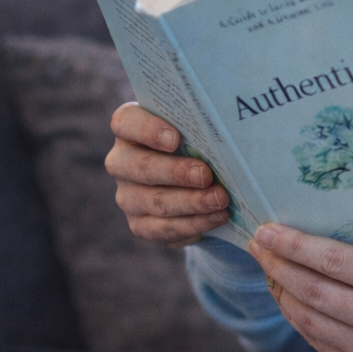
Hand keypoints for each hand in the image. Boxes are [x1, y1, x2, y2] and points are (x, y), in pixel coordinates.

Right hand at [105, 103, 229, 245]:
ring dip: (190, 202)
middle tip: (206, 175)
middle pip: (140, 167)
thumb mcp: (198, 129)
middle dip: (176, 172)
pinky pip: (162, 229)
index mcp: (130, 127)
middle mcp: (122, 161)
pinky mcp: (140, 224)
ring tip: (220, 200)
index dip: (147, 130)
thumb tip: (230, 125)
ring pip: (154, 201)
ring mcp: (128, 195)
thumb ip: (203, 124)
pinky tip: (216, 217)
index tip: (175, 139)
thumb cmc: (199, 142)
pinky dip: (193, 224)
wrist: (199, 180)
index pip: (126, 123)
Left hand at [248, 223, 352, 351]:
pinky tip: (285, 296)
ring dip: (280, 291)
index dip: (294, 245)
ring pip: (308, 318)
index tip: (267, 231)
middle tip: (258, 245)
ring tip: (268, 268)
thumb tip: (309, 227)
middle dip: (278, 264)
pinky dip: (295, 315)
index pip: (334, 261)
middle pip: (314, 290)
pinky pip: (315, 339)